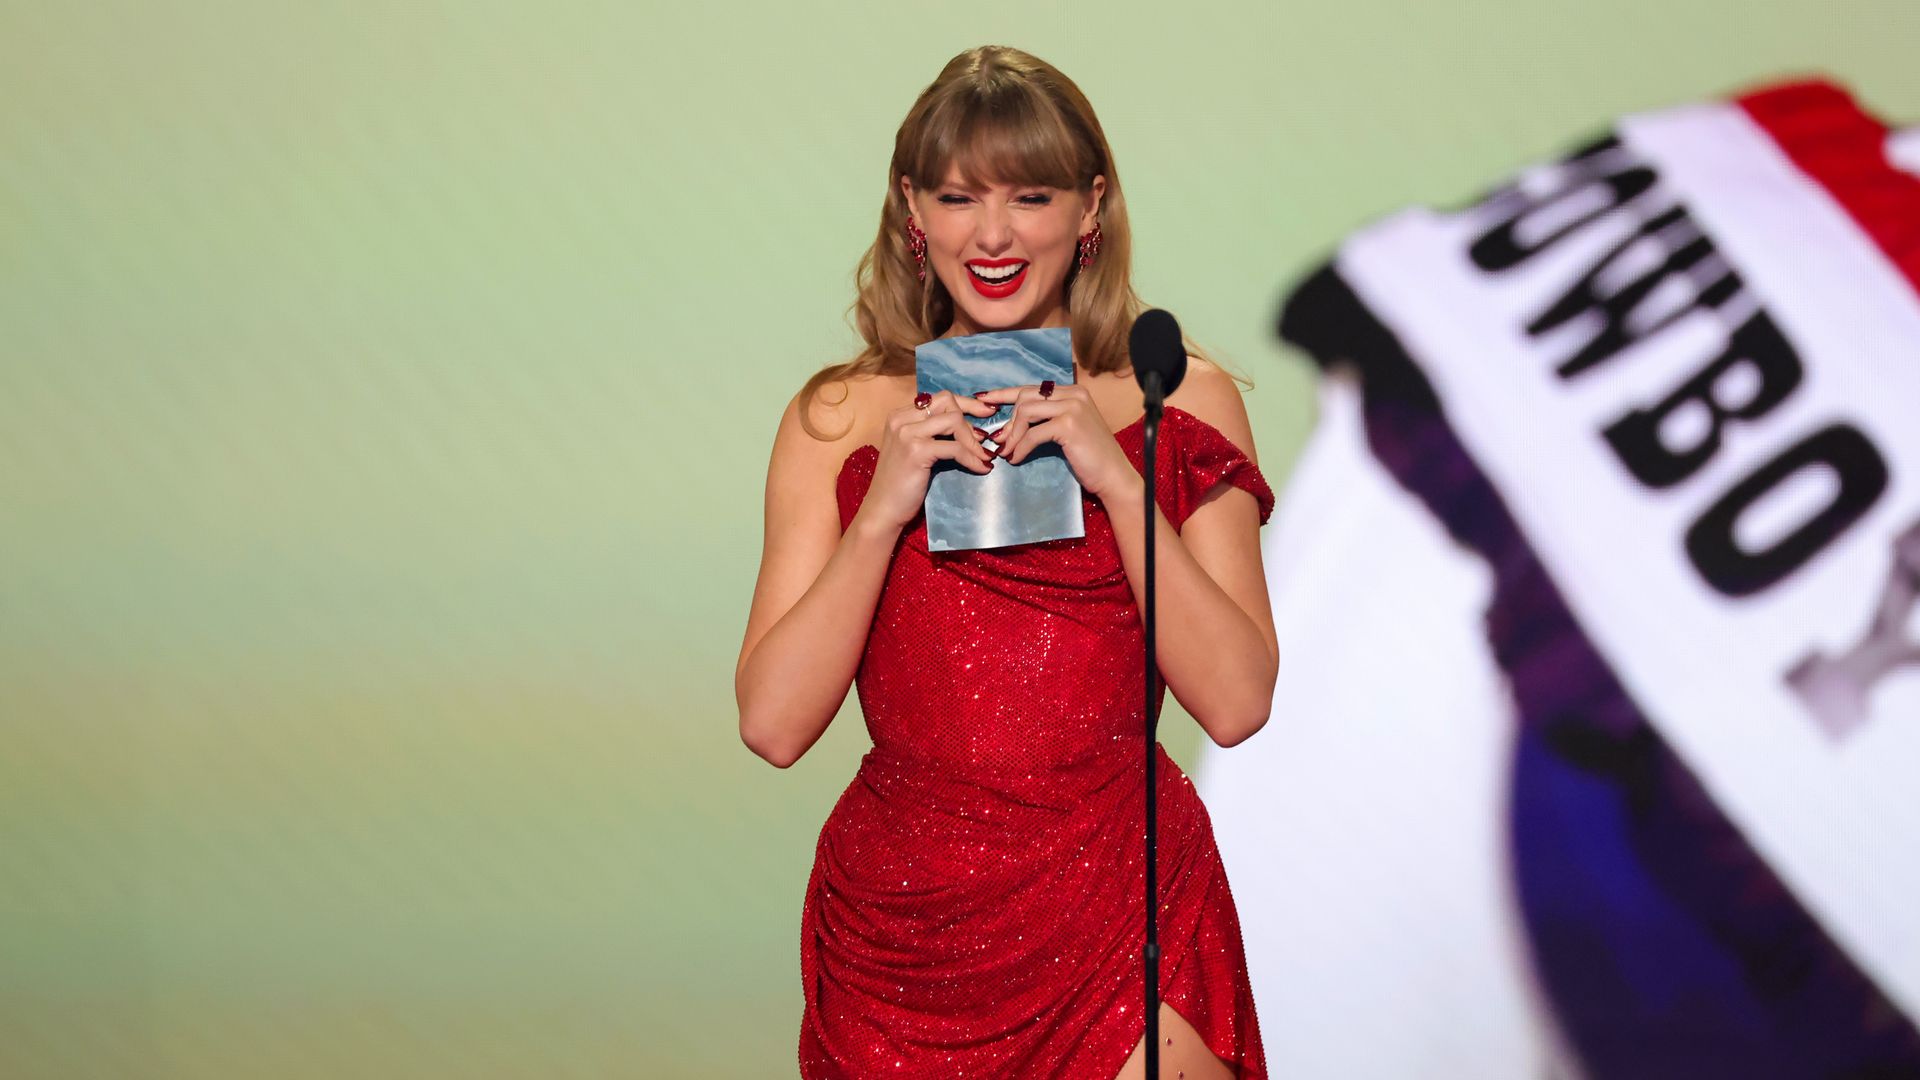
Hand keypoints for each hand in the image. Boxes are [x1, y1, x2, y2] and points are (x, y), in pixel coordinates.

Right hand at [855, 390, 997, 531]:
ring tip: (983, 455)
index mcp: (899, 416)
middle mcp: (901, 419)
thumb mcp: (912, 450)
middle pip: (947, 401)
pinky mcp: (916, 452)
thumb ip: (930, 433)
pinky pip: (955, 448)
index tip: (985, 413)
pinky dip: (972, 458)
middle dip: (971, 416)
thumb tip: (967, 425)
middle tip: (985, 435)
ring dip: (973, 439)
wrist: (882, 510)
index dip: (966, 404)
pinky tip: (981, 468)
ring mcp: (907, 434)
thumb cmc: (899, 484)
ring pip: (954, 420)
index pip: (940, 398)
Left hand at [973, 382, 1136, 501]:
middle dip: (1008, 420)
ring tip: (1005, 452)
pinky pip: (1032, 433)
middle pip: (1025, 397)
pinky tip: (1016, 459)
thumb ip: (1046, 419)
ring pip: (1025, 411)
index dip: (1004, 394)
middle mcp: (1073, 394)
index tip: (983, 400)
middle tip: (999, 441)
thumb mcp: (1067, 431)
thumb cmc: (1090, 457)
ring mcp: (1073, 407)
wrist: (1113, 476)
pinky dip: (1020, 448)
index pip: (1031, 388)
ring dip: (1011, 434)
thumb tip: (1011, 423)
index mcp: (1073, 392)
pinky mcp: (1069, 425)